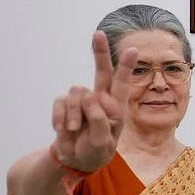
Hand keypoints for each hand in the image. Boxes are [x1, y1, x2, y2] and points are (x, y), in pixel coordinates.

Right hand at [51, 31, 134, 171]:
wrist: (75, 160)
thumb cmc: (96, 151)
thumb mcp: (103, 140)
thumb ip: (99, 119)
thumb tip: (90, 96)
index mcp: (116, 107)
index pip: (122, 84)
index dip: (126, 66)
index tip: (134, 50)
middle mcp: (101, 99)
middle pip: (101, 72)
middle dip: (100, 53)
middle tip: (98, 34)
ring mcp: (82, 101)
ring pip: (77, 92)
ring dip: (74, 114)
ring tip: (76, 131)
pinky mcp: (64, 105)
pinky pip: (60, 103)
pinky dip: (60, 118)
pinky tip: (64, 131)